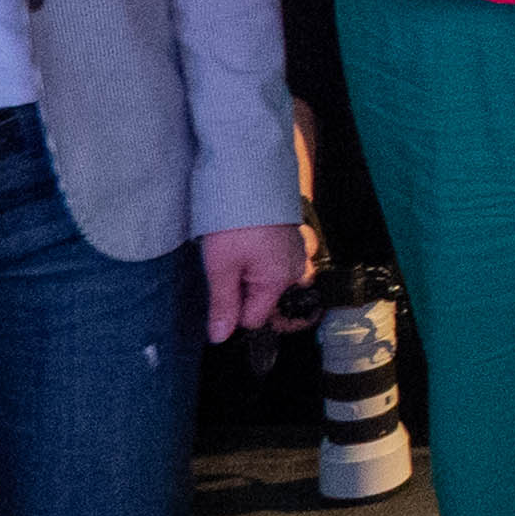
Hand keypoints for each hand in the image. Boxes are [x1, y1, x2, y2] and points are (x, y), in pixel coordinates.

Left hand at [198, 222, 313, 344]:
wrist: (250, 177)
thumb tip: (220, 338)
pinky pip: (276, 261)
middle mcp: (294, 271)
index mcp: (278, 282)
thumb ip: (222, 305)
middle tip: (225, 267)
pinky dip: (260, 258)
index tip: (218, 291)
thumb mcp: (220, 267)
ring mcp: (296, 253)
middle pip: (264, 300)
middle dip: (242, 292)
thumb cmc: (234, 222)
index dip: (231, 312)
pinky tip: (247, 241)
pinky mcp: (292, 238)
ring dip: (251, 274)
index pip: (253, 319)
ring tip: (235, 252)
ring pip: (269, 280)